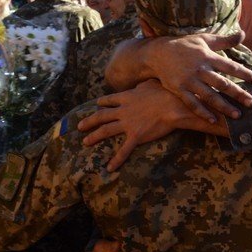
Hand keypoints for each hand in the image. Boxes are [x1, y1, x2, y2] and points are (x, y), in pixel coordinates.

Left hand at [79, 79, 208, 170]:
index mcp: (126, 97)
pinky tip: (109, 167)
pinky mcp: (135, 136)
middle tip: (80, 126)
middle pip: (101, 116)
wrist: (172, 106)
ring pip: (106, 130)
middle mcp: (123, 111)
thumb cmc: (165, 92)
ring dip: (94, 136)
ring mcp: (127, 124)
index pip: (109, 100)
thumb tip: (140, 85)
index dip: (102, 103)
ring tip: (85, 142)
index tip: (96, 105)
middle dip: (89, 121)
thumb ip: (142, 86)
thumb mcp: (150, 84)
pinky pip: (124, 150)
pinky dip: (116, 160)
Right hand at [146, 32, 251, 122]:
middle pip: (222, 83)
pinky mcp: (179, 89)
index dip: (244, 73)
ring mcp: (189, 80)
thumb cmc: (184, 45)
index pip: (230, 66)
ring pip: (209, 96)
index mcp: (207, 56)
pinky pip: (192, 103)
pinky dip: (202, 112)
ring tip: (237, 115)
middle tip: (251, 103)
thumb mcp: (204, 39)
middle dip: (237, 93)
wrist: (158, 53)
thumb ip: (225, 40)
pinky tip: (213, 120)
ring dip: (223, 106)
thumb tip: (243, 33)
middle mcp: (200, 69)